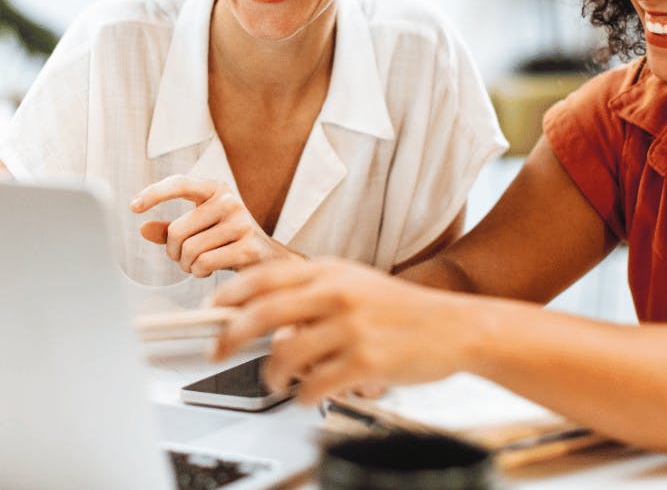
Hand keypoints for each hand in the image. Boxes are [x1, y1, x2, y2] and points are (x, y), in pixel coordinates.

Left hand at [129, 175, 303, 277]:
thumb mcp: (199, 229)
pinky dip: (199, 272)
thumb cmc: (228, 240)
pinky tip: (208, 271)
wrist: (269, 259)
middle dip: (173, 252)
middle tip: (182, 258)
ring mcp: (241, 223)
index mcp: (215, 188)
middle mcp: (229, 201)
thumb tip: (143, 228)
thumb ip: (170, 228)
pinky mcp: (248, 247)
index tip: (134, 206)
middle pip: (177, 230)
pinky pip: (205, 263)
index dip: (154, 193)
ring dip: (187, 265)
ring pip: (190, 250)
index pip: (180, 184)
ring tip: (198, 264)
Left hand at [211, 258, 485, 403]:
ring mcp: (351, 328)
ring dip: (270, 375)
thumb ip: (308, 293)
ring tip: (275, 380)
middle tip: (216, 352)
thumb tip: (259, 319)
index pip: (263, 277)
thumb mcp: (353, 283)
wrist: (455, 327)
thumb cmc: (399, 309)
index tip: (211, 310)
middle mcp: (336, 294)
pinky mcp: (365, 363)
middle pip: (261, 314)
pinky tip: (307, 394)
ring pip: (284, 356)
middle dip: (228, 336)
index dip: (228, 294)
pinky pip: (314, 386)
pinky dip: (302, 395)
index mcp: (329, 271)